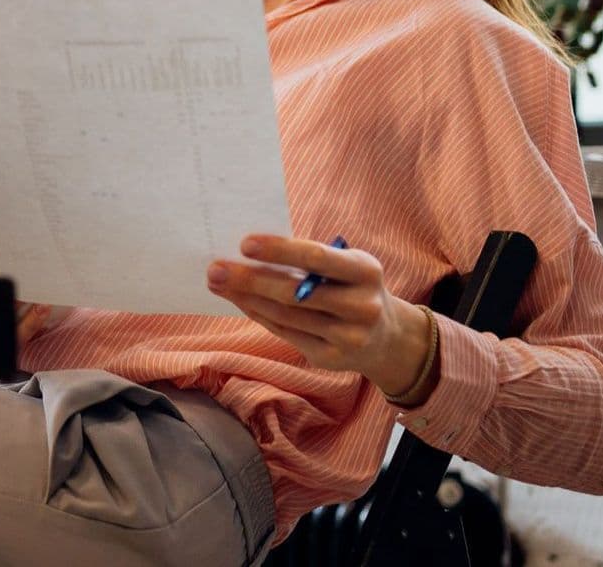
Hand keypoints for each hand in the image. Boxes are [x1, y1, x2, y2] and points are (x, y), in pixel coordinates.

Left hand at [206, 234, 428, 396]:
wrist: (387, 337)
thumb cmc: (352, 287)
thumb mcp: (346, 266)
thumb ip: (309, 260)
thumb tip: (249, 252)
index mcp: (366, 271)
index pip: (318, 258)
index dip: (280, 251)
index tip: (244, 244)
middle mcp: (362, 306)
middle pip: (295, 293)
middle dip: (251, 279)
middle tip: (215, 268)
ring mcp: (348, 337)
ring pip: (285, 316)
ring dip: (246, 298)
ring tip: (218, 282)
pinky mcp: (331, 359)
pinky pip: (285, 332)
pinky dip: (258, 314)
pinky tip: (239, 300)